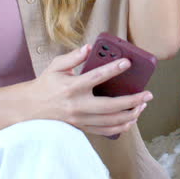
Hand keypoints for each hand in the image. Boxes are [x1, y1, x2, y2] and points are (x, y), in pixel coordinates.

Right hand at [27, 45, 151, 136]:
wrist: (32, 108)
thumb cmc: (46, 84)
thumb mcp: (56, 66)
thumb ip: (73, 57)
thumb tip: (89, 48)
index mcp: (71, 87)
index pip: (96, 77)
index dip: (112, 69)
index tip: (127, 62)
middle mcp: (77, 105)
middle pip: (110, 106)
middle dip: (132, 101)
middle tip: (147, 94)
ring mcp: (80, 119)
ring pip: (110, 121)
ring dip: (130, 115)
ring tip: (142, 106)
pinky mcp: (82, 127)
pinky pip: (105, 130)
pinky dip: (120, 127)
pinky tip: (130, 119)